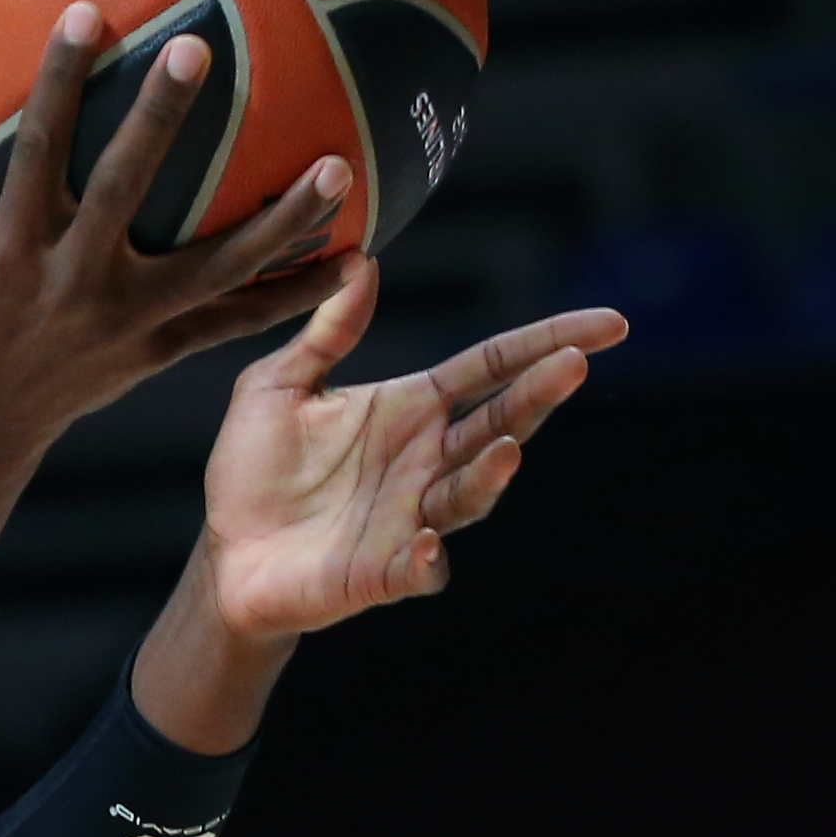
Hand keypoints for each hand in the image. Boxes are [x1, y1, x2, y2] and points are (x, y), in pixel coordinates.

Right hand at [0, 9, 359, 457]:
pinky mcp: (162, 349)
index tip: (87, 11)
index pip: (38, 149)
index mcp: (17, 243)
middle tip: (200, 50)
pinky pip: (238, 322)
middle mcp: (75, 279)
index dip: (58, 83)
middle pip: (124, 192)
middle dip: (158, 122)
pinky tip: (355, 259)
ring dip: (282, 224)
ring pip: (215, 267)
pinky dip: (295, 296)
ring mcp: (129, 319)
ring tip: (340, 169)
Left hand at [189, 287, 622, 640]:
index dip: (547, 343)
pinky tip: (427, 541)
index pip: (492, 367)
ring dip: (490, 474)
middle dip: (539, 396)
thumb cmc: (253, 470)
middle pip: (499, 421)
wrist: (227, 553)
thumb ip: (325, 334)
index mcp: (411, 408)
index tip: (608, 325)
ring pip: (470, 494)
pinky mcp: (385, 573)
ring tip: (506, 448)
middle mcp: (426, 461)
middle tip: (573, 365)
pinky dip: (428, 557)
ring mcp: (413, 518)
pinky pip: (421, 567)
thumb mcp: (278, 386)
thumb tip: (361, 263)